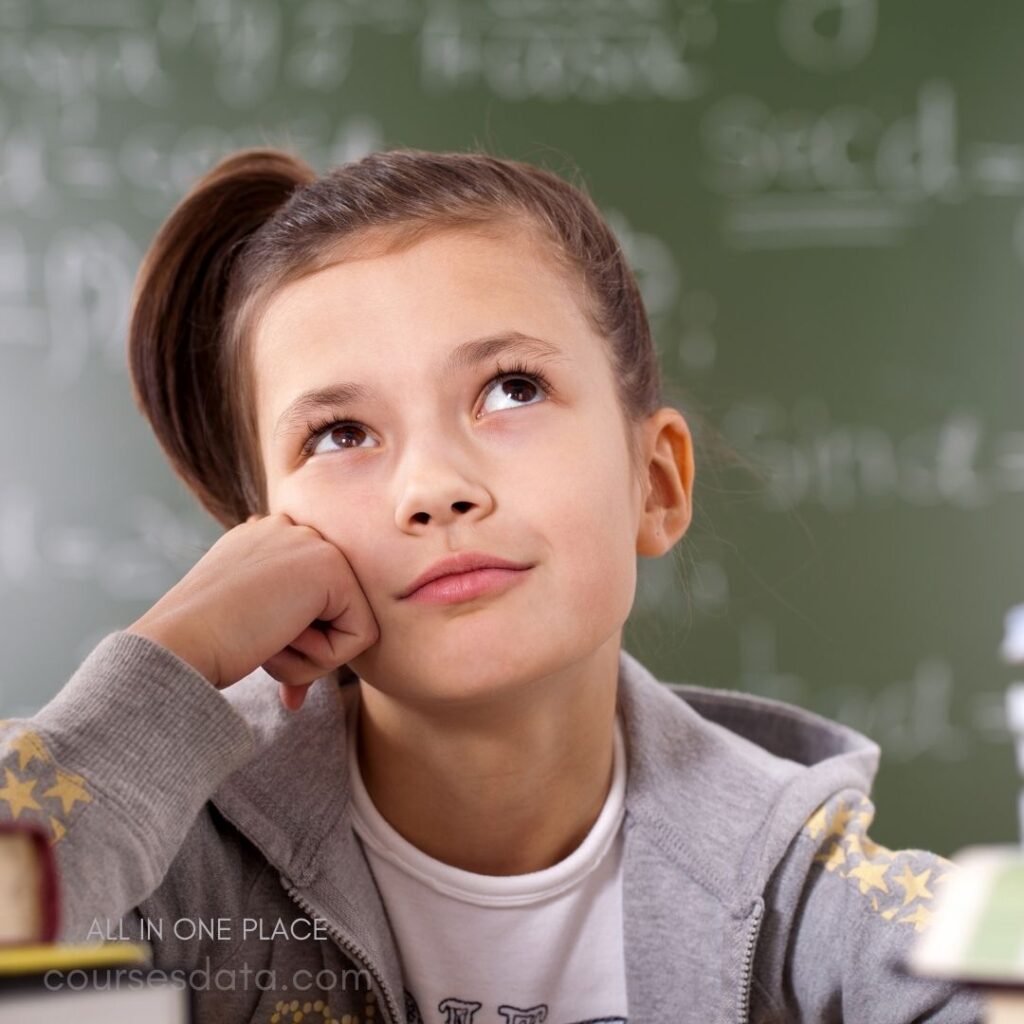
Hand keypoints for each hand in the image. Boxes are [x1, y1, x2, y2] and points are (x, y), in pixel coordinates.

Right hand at [127, 512, 378, 710]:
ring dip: (313, 656)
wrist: (178, 644)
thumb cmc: (201, 644)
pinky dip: (324, 658)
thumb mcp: (245, 623)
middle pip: (337, 610)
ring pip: (352, 624)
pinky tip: (279, 640)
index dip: (300, 641)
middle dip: (308, 649)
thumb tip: (297, 693)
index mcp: (266, 538)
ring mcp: (312, 541)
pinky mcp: (330, 567)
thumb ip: (279, 629)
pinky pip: (361, 636)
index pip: (315, 600)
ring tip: (265, 641)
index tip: (263, 654)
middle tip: (261, 648)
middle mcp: (292, 529)